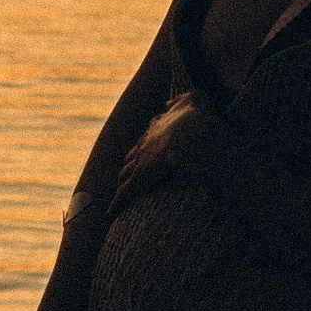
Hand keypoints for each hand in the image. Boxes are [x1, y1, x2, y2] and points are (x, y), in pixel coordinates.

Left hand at [114, 92, 238, 201]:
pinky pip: (125, 192)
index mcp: (160, 126)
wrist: (195, 136)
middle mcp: (146, 142)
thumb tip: (169, 101)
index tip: (146, 147)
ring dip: (123, 180)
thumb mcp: (196, 100)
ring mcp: (142, 160)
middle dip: (131, 162)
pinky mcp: (141, 178)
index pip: (149, 134)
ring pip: (125, 172)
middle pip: (133, 154)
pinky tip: (111, 212)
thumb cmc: (200, 119)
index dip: (147, 142)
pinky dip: (117, 202)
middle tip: (129, 171)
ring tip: (121, 187)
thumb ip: (183, 99)